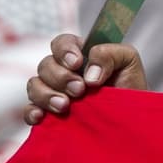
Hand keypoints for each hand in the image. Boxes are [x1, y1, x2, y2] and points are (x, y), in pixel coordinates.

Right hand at [24, 33, 146, 124]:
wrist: (133, 120)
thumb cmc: (131, 87)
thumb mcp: (129, 62)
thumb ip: (111, 53)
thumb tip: (89, 73)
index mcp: (80, 55)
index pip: (61, 43)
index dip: (64, 50)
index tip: (77, 62)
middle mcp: (64, 72)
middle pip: (46, 64)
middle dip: (61, 77)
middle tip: (80, 90)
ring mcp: (54, 92)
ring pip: (34, 85)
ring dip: (47, 94)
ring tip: (66, 106)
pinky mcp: (49, 115)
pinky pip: (29, 110)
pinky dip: (32, 112)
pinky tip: (42, 117)